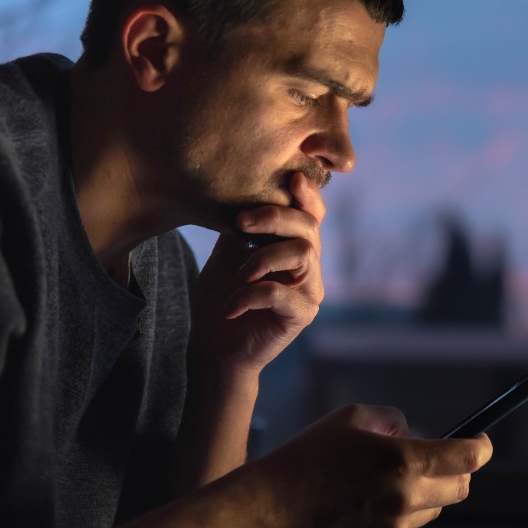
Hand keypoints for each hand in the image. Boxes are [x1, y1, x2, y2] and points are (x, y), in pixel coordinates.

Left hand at [191, 171, 325, 375]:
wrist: (215, 348)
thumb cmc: (222, 298)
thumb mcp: (228, 254)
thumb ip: (242, 227)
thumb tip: (242, 190)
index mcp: (294, 247)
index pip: (311, 214)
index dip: (308, 194)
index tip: (289, 178)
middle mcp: (310, 267)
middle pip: (309, 227)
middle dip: (276, 217)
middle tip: (241, 222)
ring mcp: (310, 291)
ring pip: (302, 253)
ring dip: (264, 256)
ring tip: (240, 273)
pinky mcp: (301, 315)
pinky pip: (279, 293)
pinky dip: (249, 295)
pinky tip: (230, 307)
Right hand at [248, 405, 492, 527]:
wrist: (275, 505)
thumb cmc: (310, 456)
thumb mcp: (354, 417)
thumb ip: (393, 420)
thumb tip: (413, 432)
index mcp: (405, 462)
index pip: (468, 458)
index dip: (482, 448)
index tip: (481, 441)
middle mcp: (406, 498)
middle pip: (462, 488)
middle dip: (459, 471)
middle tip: (441, 459)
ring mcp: (396, 527)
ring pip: (436, 509)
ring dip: (430, 492)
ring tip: (395, 479)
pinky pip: (409, 526)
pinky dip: (404, 511)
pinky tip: (374, 500)